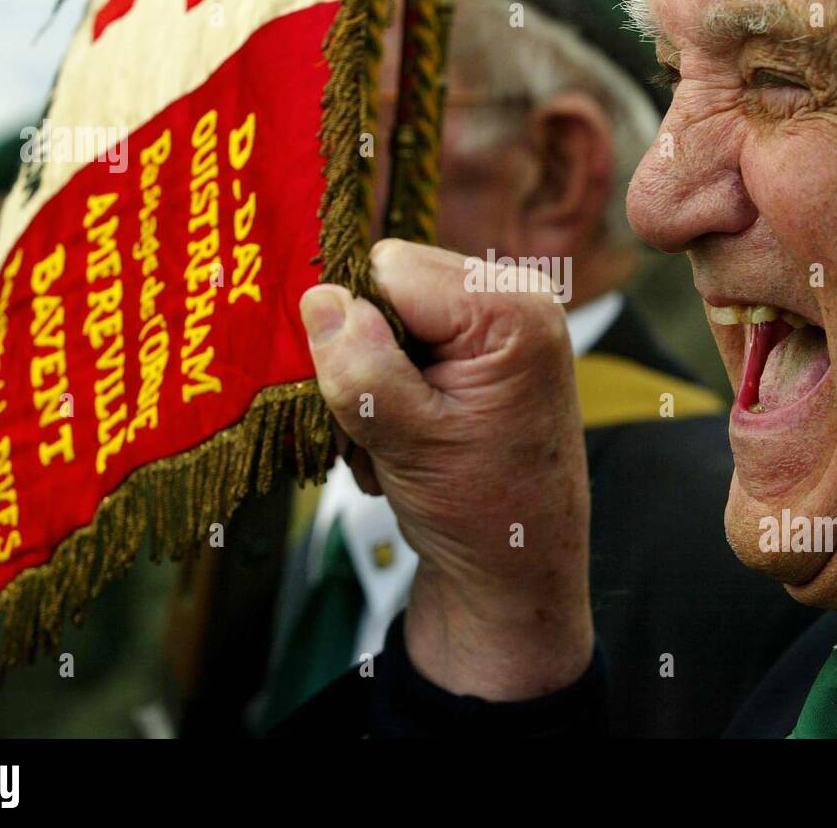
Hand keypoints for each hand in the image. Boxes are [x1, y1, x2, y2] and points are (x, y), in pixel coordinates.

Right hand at [300, 239, 592, 699]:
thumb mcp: (411, 444)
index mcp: (513, 310)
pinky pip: (407, 332)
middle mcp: (516, 295)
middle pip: (390, 281)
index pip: (391, 269)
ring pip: (389, 308)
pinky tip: (412, 430)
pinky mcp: (485, 341)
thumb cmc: (483, 514)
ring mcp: (502, 317)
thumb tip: (319, 298)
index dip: (359, 326)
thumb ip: (363, 369)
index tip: (372, 398)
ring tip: (402, 435)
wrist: (517, 567)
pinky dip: (391, 381)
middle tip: (388, 426)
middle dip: (367, 349)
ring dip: (375, 372)